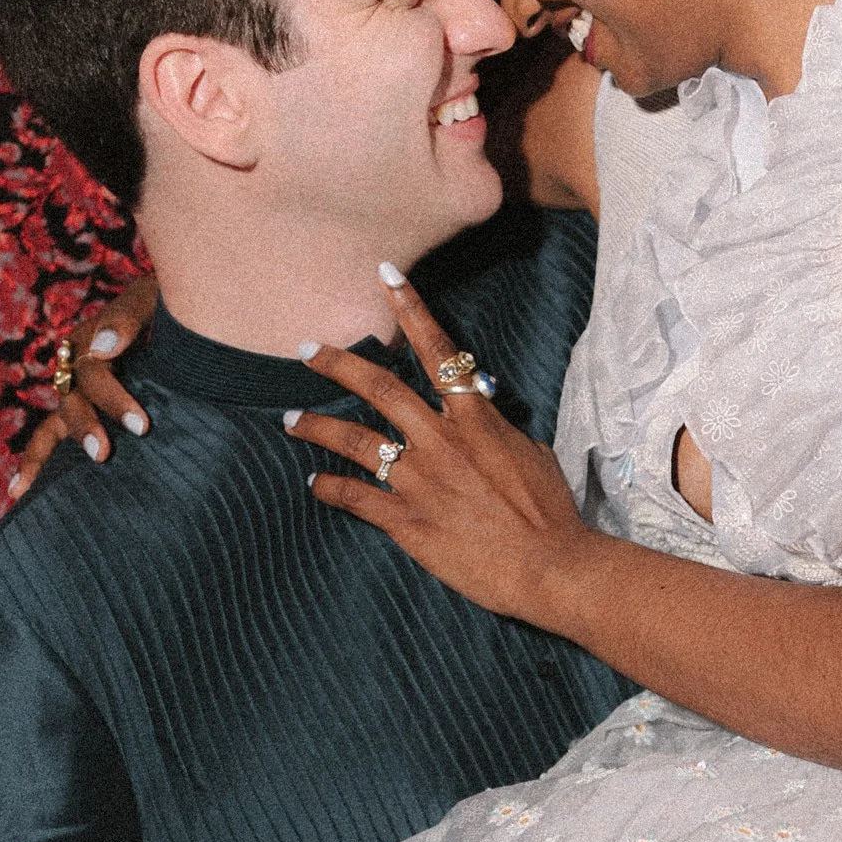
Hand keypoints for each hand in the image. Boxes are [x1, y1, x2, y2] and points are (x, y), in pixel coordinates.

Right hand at [10, 273, 159, 500]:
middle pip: (71, 401)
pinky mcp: (82, 414)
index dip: (113, 401)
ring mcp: (76, 393)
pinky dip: (36, 464)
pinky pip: (51, 438)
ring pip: (54, 425)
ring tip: (30, 490)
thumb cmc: (168, 308)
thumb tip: (102, 349)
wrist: (182, 316)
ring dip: (46, 456)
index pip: (93, 374)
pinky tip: (19, 493)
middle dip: (85, 428)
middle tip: (103, 454)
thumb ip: (127, 320)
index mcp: (88, 341)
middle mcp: (75, 369)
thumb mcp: (151, 303)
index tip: (141, 428)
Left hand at [287, 271, 591, 625]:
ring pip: (356, 440)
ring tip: (291, 419)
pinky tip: (314, 484)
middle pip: (380, 387)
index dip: (410, 309)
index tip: (385, 276)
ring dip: (318, 427)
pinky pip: (356, 497)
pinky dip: (330, 488)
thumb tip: (483, 421)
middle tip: (307, 351)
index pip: (438, 350)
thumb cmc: (550, 512)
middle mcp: (442, 440)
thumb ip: (498, 431)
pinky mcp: (407, 521)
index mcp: (477, 418)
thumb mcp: (531, 454)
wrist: (549, 566)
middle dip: (338, 364)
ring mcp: (421, 479)